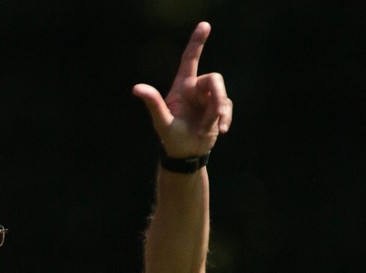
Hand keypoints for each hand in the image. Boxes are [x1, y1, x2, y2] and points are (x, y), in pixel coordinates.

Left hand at [133, 22, 232, 157]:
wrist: (186, 154)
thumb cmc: (171, 138)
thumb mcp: (162, 122)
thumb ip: (153, 103)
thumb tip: (136, 88)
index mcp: (182, 86)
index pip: (190, 59)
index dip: (197, 42)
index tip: (205, 25)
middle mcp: (196, 89)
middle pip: (214, 79)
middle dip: (218, 97)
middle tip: (216, 116)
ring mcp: (208, 99)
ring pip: (223, 95)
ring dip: (219, 113)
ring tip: (211, 129)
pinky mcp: (219, 109)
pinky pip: (228, 108)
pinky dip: (225, 119)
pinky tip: (220, 131)